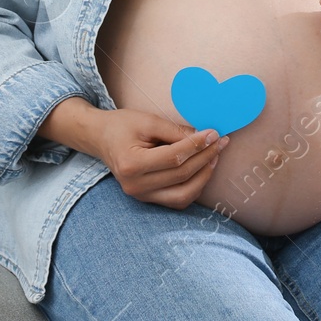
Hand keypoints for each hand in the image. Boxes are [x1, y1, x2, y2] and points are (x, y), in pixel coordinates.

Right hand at [91, 107, 228, 208]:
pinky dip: (194, 187)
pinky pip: (177, 199)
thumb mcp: (147, 121)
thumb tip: (205, 137)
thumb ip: (175, 131)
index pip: (174, 157)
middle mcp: (135, 186)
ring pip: (183, 194)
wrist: (101, 138)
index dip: (197, 146)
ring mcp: (141, 196)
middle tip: (220, 142)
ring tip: (214, 157)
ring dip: (204, 176)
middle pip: (181, 175)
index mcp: (131, 164)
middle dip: (205, 158)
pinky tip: (203, 170)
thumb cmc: (122, 125)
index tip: (214, 134)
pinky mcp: (147, 199)